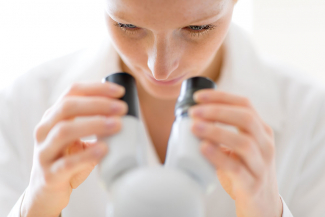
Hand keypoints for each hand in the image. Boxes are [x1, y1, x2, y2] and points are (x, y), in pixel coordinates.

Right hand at [21, 82, 127, 216]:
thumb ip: (95, 125)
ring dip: (94, 125)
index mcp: (53, 116)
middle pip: (67, 107)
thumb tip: (125, 115)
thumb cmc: (68, 160)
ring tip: (117, 125)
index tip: (120, 91)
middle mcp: (44, 130)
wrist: (46, 192)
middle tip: (122, 108)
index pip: (72, 92)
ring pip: (64, 131)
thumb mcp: (78, 138)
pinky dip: (88, 155)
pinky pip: (67, 163)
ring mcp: (44, 152)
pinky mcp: (50, 175)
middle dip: (97, 104)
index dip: (96, 88)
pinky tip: (104, 150)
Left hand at [189, 90, 282, 216]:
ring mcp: (260, 165)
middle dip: (217, 111)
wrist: (262, 204)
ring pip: (244, 142)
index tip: (198, 97)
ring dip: (216, 131)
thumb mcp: (239, 146)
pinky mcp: (252, 184)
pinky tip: (203, 148)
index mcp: (261, 131)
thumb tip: (192, 118)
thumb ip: (223, 131)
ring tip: (194, 127)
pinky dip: (219, 156)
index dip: (221, 97)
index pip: (245, 105)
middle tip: (194, 112)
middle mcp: (265, 144)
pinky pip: (236, 168)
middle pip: (246, 118)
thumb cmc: (244, 170)